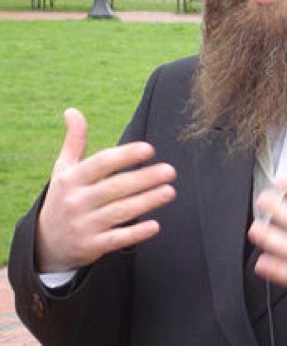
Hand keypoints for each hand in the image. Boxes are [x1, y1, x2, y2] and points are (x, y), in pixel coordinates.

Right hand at [36, 108, 176, 272]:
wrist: (45, 245)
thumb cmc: (63, 198)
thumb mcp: (63, 170)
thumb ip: (74, 142)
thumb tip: (72, 111)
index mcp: (71, 179)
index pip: (101, 164)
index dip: (125, 155)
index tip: (149, 149)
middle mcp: (76, 202)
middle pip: (115, 188)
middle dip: (144, 179)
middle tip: (170, 171)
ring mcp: (83, 226)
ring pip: (119, 212)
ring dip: (147, 202)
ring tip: (170, 191)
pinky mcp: (91, 247)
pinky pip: (116, 239)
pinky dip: (135, 233)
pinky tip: (155, 225)